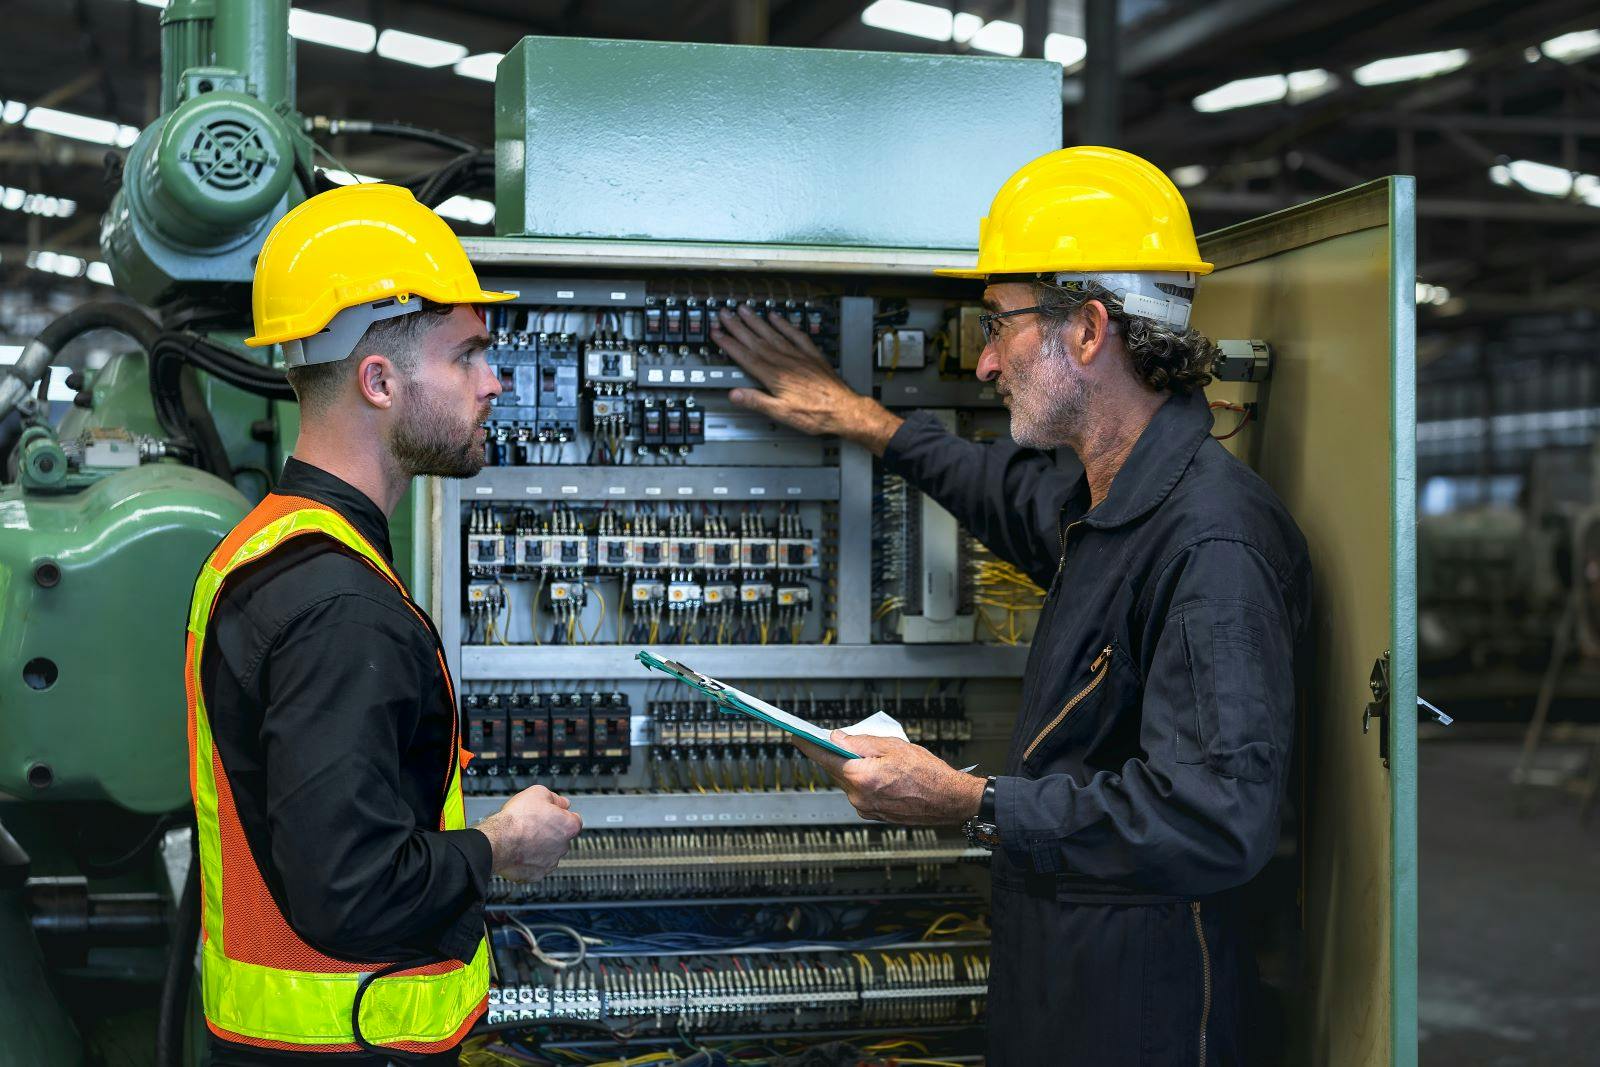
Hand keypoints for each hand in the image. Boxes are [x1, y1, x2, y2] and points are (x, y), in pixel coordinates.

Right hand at [474, 784, 581, 880]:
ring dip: (539, 848)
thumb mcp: (538, 793)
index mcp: (568, 826)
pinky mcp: (536, 875)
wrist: (498, 841)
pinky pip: (535, 867)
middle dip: (550, 833)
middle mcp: (563, 847)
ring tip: (522, 839)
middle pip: (560, 838)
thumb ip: (555, 798)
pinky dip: (529, 861)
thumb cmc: (518, 818)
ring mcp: (550, 862)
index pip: (574, 820)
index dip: (561, 815)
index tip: (552, 814)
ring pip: (548, 854)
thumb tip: (562, 803)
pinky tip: (519, 852)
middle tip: (533, 826)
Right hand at [711, 305, 903, 453]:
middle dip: (738, 326)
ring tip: (744, 310)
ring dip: (756, 321)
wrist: (843, 409)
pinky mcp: (811, 356)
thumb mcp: (782, 413)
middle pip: (756, 340)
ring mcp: (798, 356)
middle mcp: (785, 361)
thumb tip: (735, 394)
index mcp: (775, 376)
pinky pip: (795, 335)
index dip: (729, 344)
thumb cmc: (815, 414)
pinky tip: (776, 317)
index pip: (746, 356)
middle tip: (724, 314)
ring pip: (773, 334)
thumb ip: (757, 401)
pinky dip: (784, 324)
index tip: (717, 334)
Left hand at [794, 731, 985, 826]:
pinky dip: (863, 780)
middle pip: (836, 770)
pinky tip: (879, 772)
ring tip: (875, 757)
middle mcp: (859, 798)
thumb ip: (859, 741)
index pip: (825, 758)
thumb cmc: (927, 773)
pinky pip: (859, 792)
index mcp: (861, 778)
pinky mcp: (873, 814)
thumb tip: (837, 738)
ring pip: (848, 781)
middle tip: (845, 740)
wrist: (948, 800)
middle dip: (838, 754)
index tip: (796, 737)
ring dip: (854, 768)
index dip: (809, 745)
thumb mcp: (892, 746)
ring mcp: (866, 809)